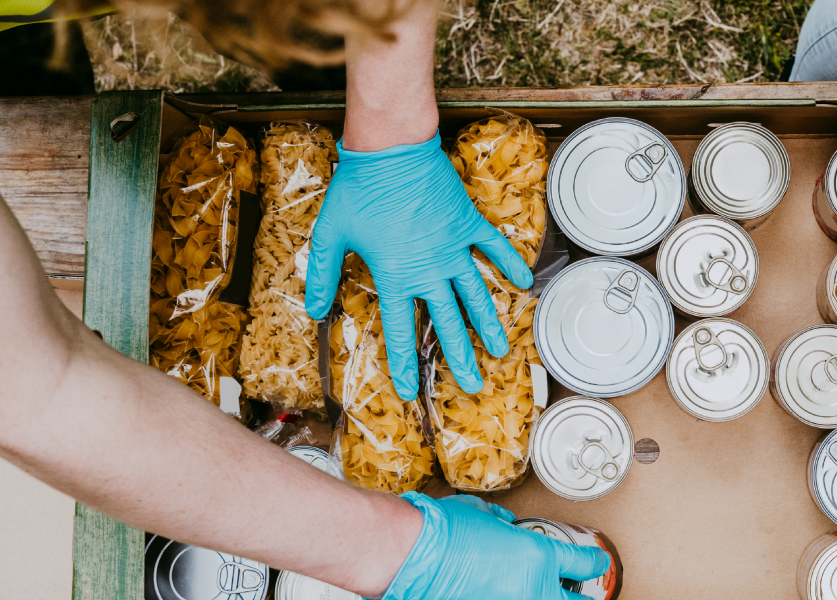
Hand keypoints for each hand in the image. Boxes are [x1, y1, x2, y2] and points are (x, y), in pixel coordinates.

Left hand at [305, 132, 532, 399]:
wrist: (392, 147)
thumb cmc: (358, 188)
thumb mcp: (330, 233)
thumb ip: (322, 274)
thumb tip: (313, 310)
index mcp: (395, 274)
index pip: (401, 330)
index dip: (404, 364)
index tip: (409, 390)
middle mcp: (430, 267)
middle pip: (449, 322)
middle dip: (459, 358)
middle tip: (471, 386)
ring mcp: (454, 246)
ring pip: (476, 294)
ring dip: (489, 325)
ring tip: (500, 351)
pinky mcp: (468, 222)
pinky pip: (494, 248)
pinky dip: (510, 265)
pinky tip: (523, 284)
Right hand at [383, 493, 608, 599]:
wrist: (410, 555)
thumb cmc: (442, 529)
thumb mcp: (482, 514)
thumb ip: (503, 524)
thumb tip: (507, 527)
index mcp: (537, 556)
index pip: (582, 563)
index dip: (595, 562)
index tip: (598, 561)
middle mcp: (531, 589)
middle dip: (582, 597)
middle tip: (585, 594)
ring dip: (542, 596)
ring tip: (532, 588)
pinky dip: (511, 597)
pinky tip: (501, 590)